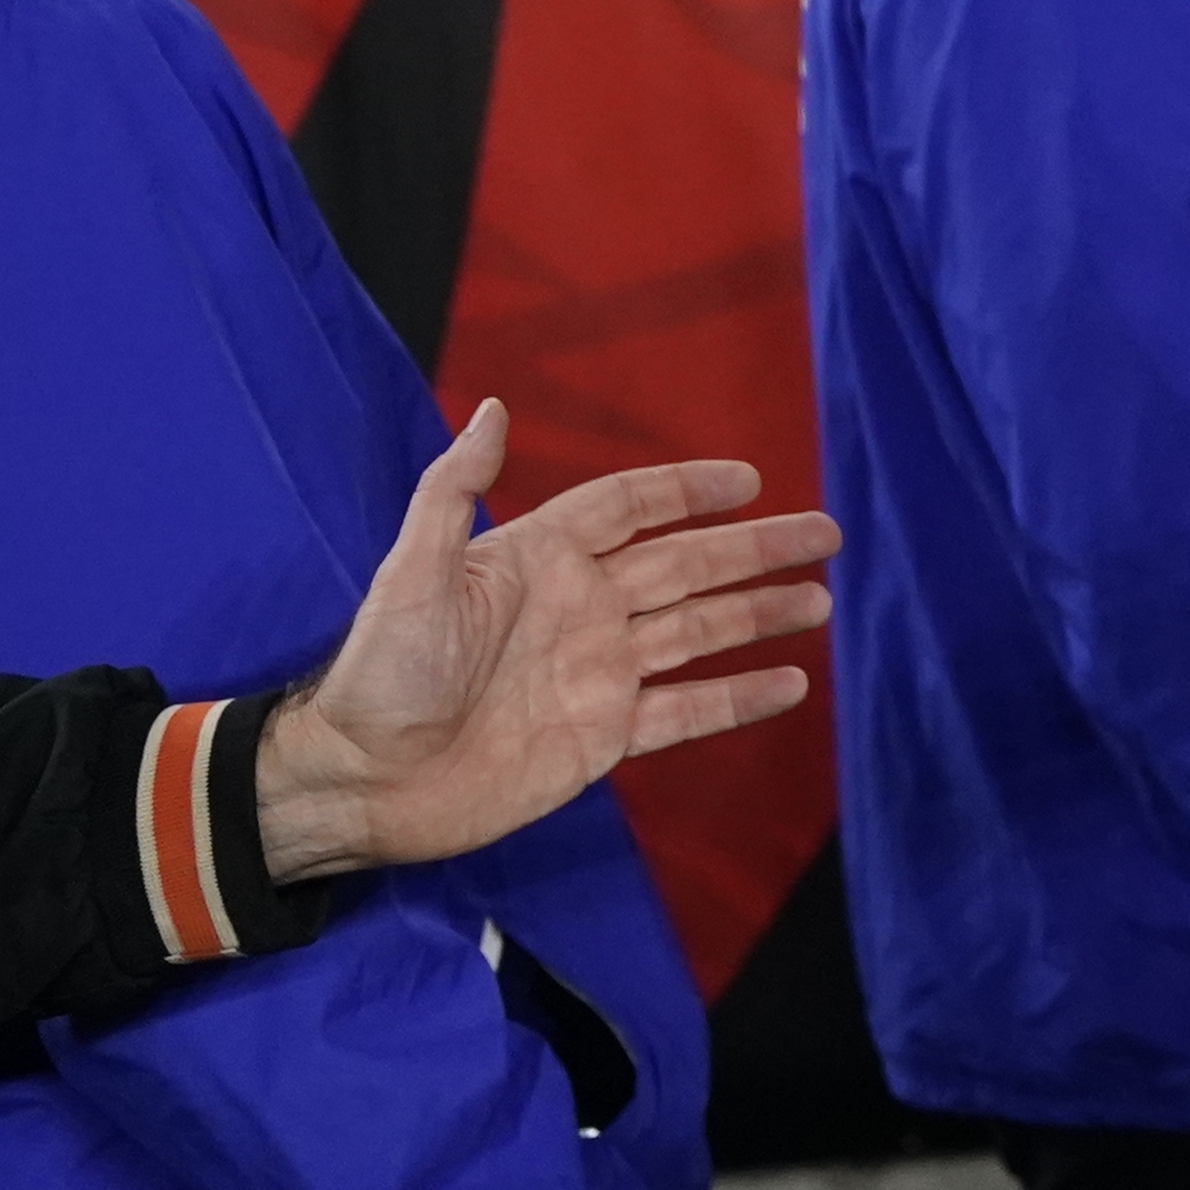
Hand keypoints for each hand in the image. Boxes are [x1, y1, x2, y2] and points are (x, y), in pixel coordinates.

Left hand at [248, 397, 838, 880]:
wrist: (364, 781)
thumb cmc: (382, 672)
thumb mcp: (412, 572)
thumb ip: (453, 492)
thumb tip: (491, 408)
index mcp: (542, 559)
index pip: (630, 507)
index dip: (687, 488)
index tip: (749, 479)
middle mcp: (583, 608)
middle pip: (687, 564)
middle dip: (756, 548)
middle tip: (825, 533)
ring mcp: (599, 673)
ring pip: (699, 631)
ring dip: (760, 614)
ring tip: (821, 602)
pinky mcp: (604, 737)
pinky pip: (687, 710)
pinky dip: (738, 697)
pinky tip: (789, 683)